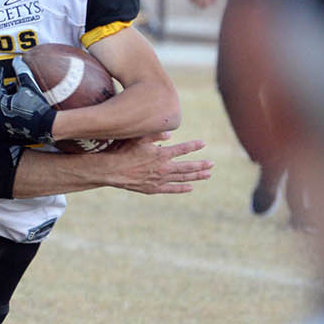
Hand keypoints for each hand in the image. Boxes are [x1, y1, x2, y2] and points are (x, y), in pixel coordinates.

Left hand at [0, 55, 55, 144]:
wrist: (47, 125)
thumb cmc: (37, 106)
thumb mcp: (29, 86)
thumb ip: (21, 72)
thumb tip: (16, 60)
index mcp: (1, 105)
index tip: (1, 70)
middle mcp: (0, 116)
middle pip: (1, 97)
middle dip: (8, 88)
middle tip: (16, 82)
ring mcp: (6, 124)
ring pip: (6, 106)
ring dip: (12, 98)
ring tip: (23, 92)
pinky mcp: (14, 130)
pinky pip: (11, 115)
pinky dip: (15, 107)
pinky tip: (26, 104)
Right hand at [91, 133, 212, 194]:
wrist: (111, 170)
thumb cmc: (123, 151)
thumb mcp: (138, 138)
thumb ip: (155, 135)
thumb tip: (170, 134)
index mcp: (161, 154)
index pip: (183, 149)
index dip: (194, 146)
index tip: (203, 143)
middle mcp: (163, 168)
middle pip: (187, 167)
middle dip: (201, 165)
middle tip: (212, 164)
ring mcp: (159, 180)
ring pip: (182, 178)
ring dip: (196, 176)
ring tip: (208, 175)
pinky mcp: (153, 189)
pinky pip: (171, 189)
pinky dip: (181, 188)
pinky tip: (190, 187)